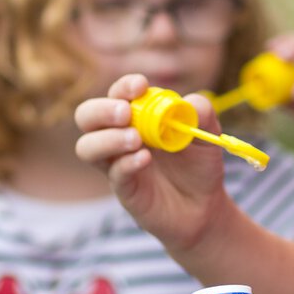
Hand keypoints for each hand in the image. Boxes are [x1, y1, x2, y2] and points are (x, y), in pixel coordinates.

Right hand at [74, 74, 235, 253]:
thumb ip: (202, 113)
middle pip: (87, 116)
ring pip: (86, 147)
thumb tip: (188, 102)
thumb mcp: (207, 134)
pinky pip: (114, 174)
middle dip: (101, 110)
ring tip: (136, 140)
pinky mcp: (125, 190)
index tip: (140, 86)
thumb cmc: (199, 165)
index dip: (124, 87)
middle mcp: (119, 137)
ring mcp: (117, 164)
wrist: (205, 206)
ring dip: (107, 139)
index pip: (116, 94)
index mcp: (136, 116)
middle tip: (125, 114)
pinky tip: (145, 160)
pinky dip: (127, 163)